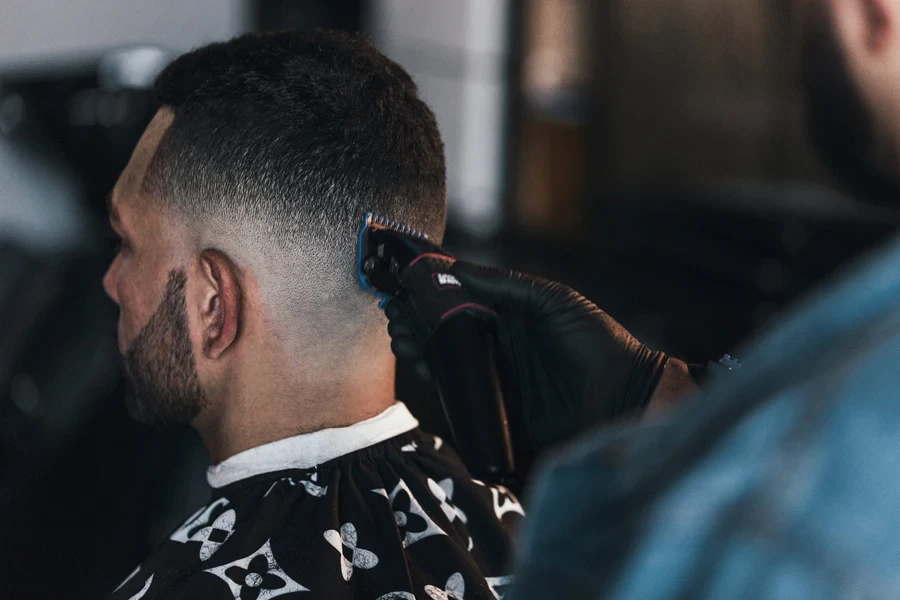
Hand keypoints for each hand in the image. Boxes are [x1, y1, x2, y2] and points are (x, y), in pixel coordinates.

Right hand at [387, 261, 682, 448]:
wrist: (623, 400)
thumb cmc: (596, 343)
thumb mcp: (553, 301)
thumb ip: (504, 285)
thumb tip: (454, 268)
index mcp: (512, 315)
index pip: (463, 300)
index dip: (433, 292)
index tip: (405, 283)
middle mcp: (499, 345)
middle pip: (447, 331)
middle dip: (417, 320)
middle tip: (394, 313)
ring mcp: (495, 378)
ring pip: (447, 361)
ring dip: (418, 347)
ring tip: (400, 335)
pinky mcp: (494, 410)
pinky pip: (458, 394)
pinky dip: (435, 379)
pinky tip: (418, 364)